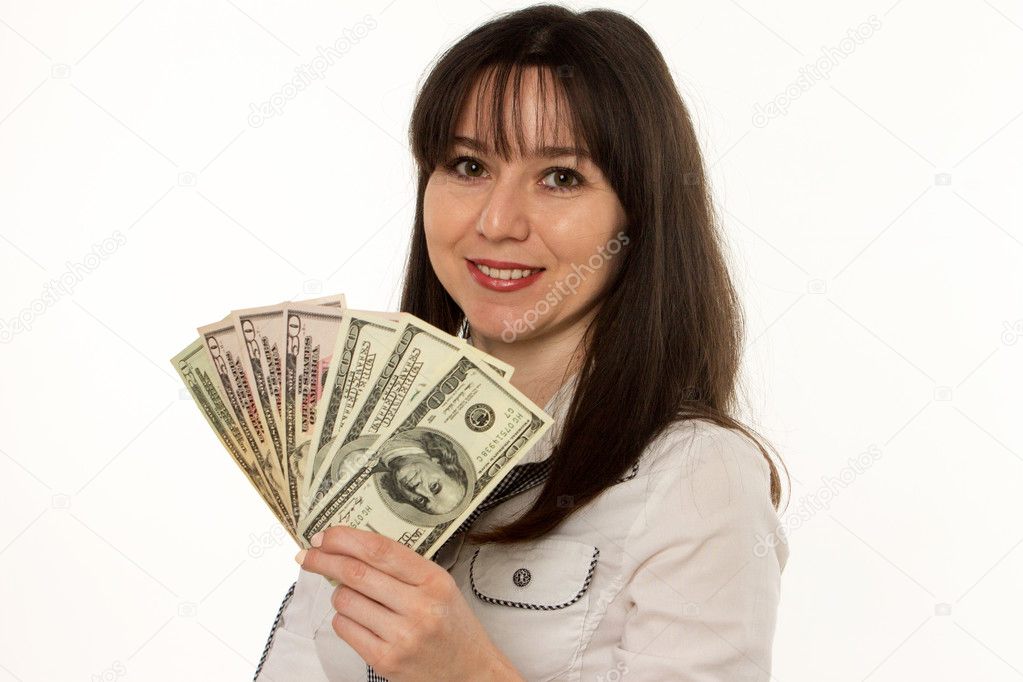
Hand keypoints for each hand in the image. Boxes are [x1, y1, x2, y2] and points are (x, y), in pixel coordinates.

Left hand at [297, 526, 523, 681]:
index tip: (325, 535)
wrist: (470, 671)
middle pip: (356, 573)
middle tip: (309, 554)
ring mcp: (402, 637)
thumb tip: (349, 549)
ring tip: (355, 598)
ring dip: (340, 594)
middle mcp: (420, 607)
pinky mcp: (386, 661)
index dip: (346, 538)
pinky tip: (359, 619)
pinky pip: (344, 628)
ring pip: (345, 601)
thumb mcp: (439, 586)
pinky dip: (343, 619)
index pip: (380, 550)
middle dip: (324, 560)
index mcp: (434, 581)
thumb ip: (401, 568)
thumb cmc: (451, 624)